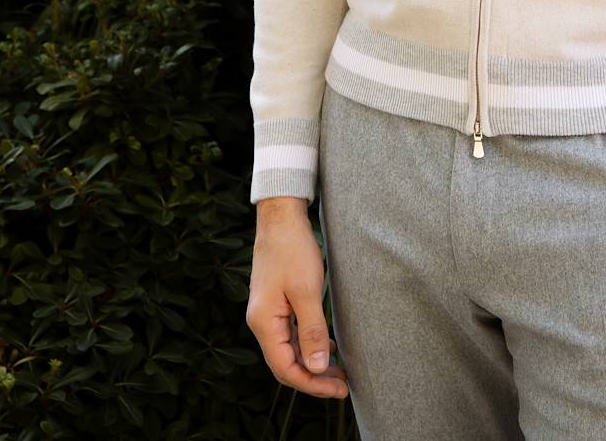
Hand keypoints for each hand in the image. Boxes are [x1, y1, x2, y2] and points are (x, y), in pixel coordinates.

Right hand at [247, 199, 349, 400]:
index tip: (338, 389)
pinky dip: (309, 344)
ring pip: (289, 349)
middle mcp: (262, 322)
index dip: (312, 384)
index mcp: (264, 323)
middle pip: (286, 363)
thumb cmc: (292, 249)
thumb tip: (316, 368)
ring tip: (339, 370)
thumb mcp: (306, 291)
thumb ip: (311, 331)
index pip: (286, 369)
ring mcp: (268, 312)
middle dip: (314, 377)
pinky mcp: (276, 302)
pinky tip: (327, 346)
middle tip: (343, 384)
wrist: (281, 216)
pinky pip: (291, 333)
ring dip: (312, 362)